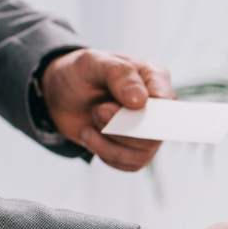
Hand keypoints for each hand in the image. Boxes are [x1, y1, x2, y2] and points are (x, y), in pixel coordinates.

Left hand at [40, 47, 173, 170]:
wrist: (60, 95)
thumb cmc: (80, 73)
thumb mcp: (92, 62)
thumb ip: (119, 74)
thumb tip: (140, 100)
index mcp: (154, 78)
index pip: (167, 104)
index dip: (144, 113)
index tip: (113, 105)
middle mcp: (156, 106)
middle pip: (154, 135)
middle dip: (119, 128)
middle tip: (97, 110)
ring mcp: (147, 130)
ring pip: (143, 154)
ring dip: (109, 143)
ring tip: (91, 122)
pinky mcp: (134, 150)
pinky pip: (131, 165)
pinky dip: (105, 154)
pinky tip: (90, 136)